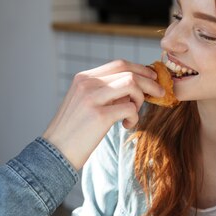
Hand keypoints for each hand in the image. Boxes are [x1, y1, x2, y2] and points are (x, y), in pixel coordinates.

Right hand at [42, 59, 162, 169]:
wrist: (56, 152)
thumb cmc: (74, 130)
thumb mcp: (85, 102)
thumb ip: (106, 91)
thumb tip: (135, 86)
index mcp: (83, 78)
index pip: (119, 64)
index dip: (140, 69)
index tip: (153, 78)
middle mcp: (87, 83)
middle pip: (128, 71)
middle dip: (150, 81)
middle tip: (160, 93)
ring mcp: (92, 98)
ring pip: (132, 85)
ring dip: (140, 99)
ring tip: (134, 113)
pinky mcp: (99, 115)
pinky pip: (130, 108)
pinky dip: (134, 117)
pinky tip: (126, 126)